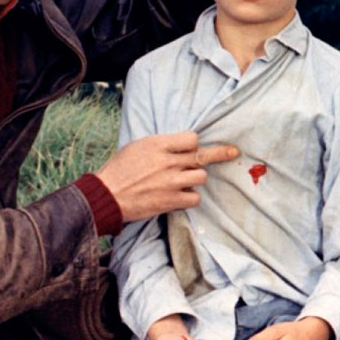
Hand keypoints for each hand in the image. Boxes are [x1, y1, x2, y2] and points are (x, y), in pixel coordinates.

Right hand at [96, 132, 237, 221]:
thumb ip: (161, 145)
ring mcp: (171, 182)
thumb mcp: (138, 146)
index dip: (193, 144)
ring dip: (195, 179)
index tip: (191, 148)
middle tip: (233, 152)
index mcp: (158, 144)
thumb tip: (181, 145)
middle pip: (203, 156)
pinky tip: (180, 196)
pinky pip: (195, 198)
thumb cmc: (119, 169)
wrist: (106, 195)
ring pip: (201, 177)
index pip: (192, 138)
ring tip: (182, 182)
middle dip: (218, 154)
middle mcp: (168, 161)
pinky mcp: (171, 200)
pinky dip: (190, 197)